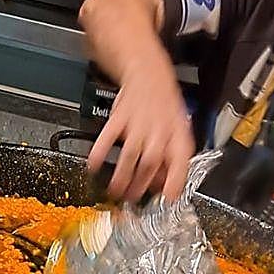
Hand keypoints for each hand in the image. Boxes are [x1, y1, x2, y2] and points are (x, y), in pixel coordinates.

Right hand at [87, 64, 194, 202]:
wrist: (148, 73)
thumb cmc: (164, 105)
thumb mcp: (177, 130)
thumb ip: (171, 157)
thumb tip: (163, 184)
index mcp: (177, 134)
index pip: (180, 162)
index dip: (174, 181)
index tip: (168, 199)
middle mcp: (159, 130)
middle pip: (151, 162)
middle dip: (141, 184)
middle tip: (133, 199)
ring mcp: (138, 123)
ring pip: (130, 154)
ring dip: (122, 175)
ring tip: (115, 191)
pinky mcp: (120, 116)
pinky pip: (108, 135)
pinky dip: (99, 151)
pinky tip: (94, 164)